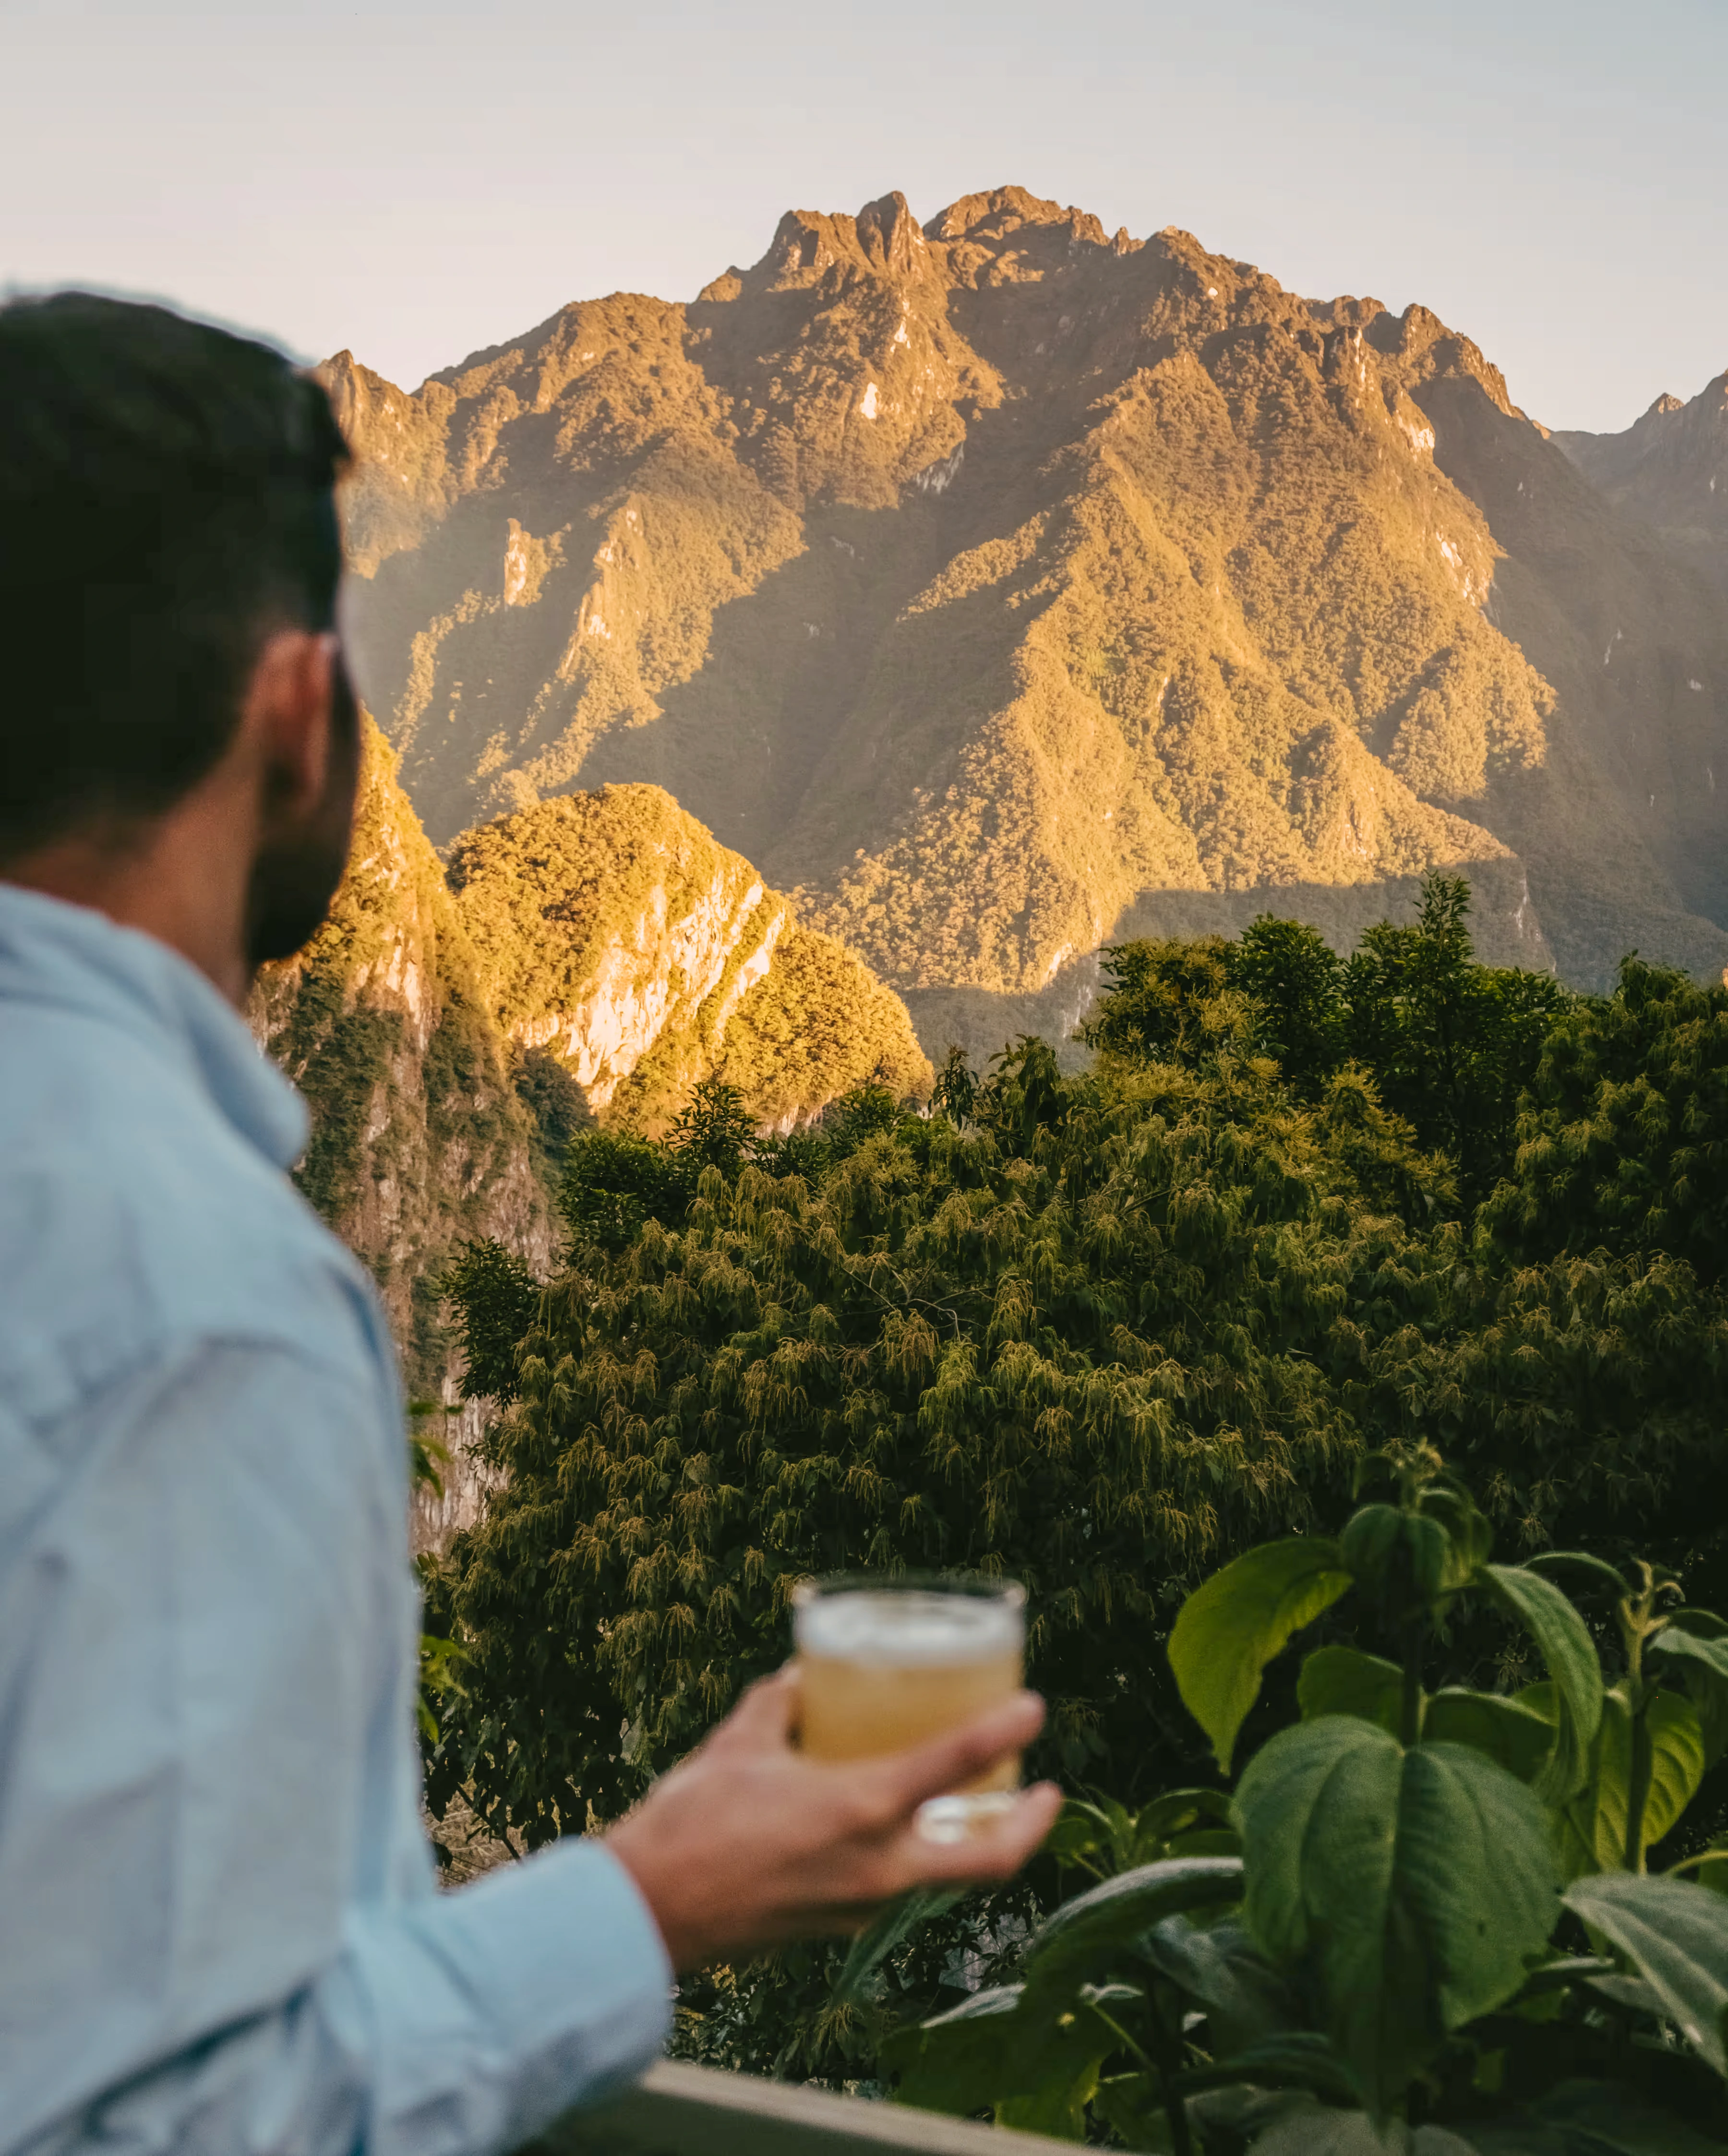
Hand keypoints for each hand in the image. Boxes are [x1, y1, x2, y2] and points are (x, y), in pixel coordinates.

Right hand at [604, 1666, 1061, 1971]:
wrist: (650, 1913)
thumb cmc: (691, 1822)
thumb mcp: (739, 1743)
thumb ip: (779, 1705)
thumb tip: (804, 1679)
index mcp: (860, 1809)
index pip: (957, 1763)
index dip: (1004, 1731)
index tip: (1034, 1708)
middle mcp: (877, 1866)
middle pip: (988, 1861)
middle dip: (1029, 1829)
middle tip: (1047, 1793)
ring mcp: (861, 1906)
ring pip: (944, 1878)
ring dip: (971, 1843)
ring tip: (977, 1805)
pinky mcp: (836, 1928)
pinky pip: (896, 1890)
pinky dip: (913, 1858)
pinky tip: (894, 1830)